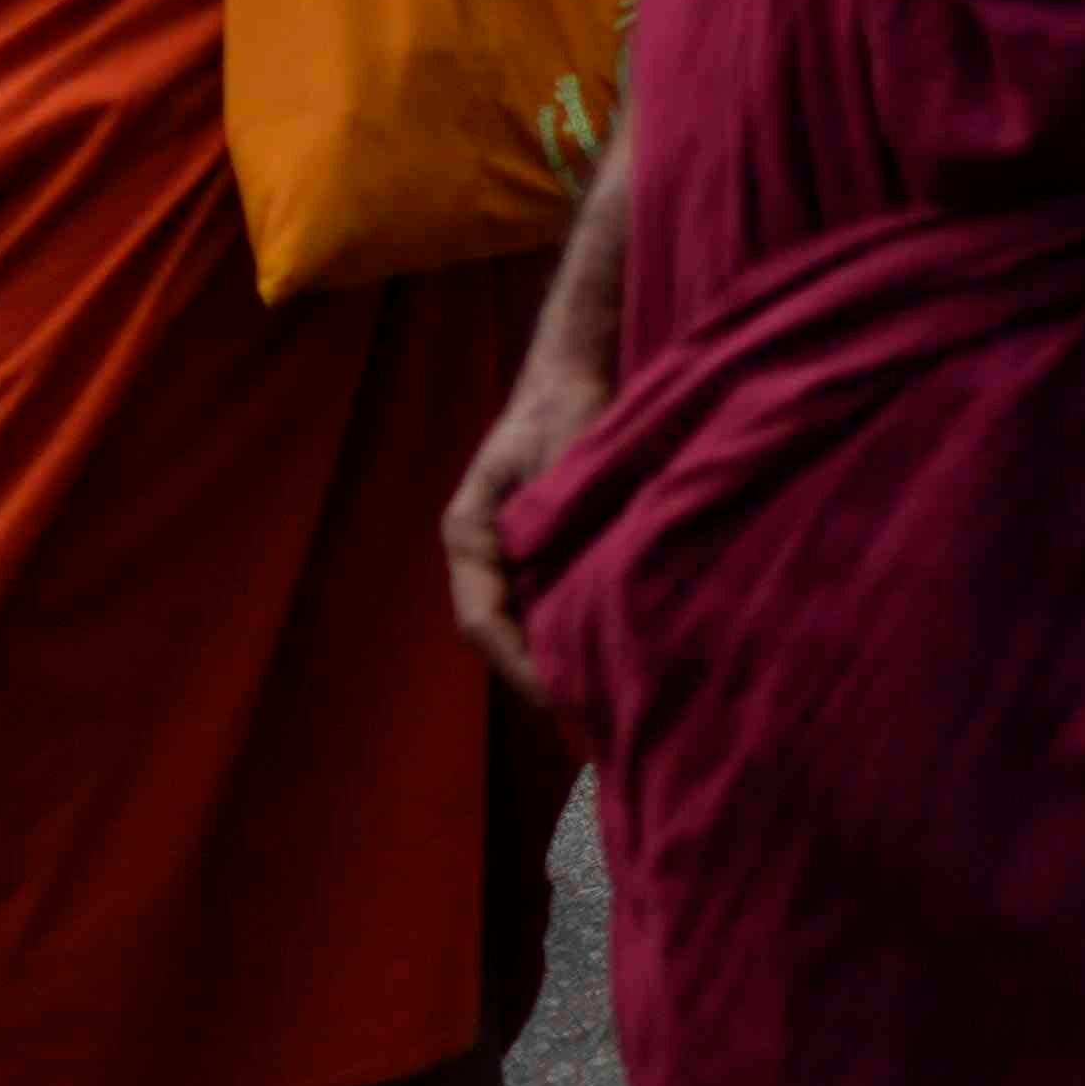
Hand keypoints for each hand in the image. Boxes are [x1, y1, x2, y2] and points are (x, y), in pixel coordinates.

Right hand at [438, 306, 608, 697]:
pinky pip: (551, 601)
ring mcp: (513, 553)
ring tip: (604, 698)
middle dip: (538, 674)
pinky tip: (614, 650)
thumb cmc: (566, 406)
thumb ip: (557, 515)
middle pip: (502, 633)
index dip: (515, 665)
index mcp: (469, 536)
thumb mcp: (559, 458)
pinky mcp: (545, 549)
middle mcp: (485, 553)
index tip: (554, 695)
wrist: (575, 372)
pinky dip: (575, 629)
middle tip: (588, 713)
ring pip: (527, 622)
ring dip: (559, 657)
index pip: (481, 621)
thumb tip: (568, 584)